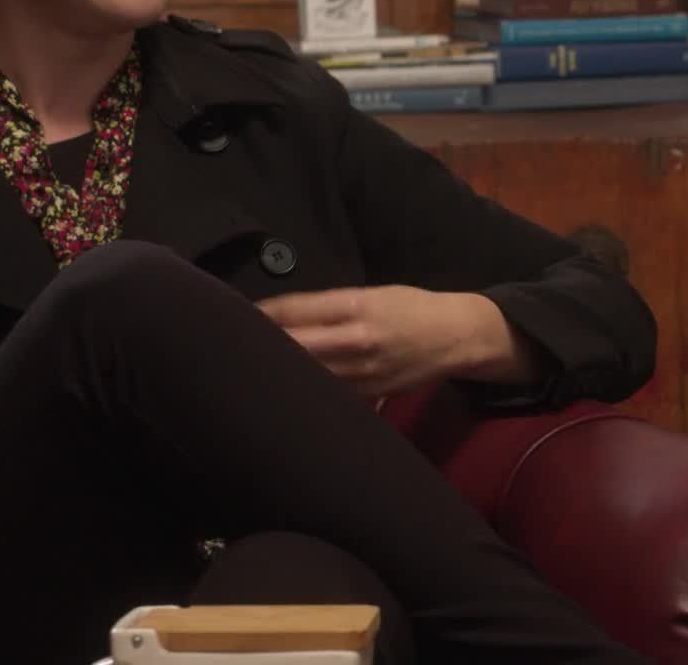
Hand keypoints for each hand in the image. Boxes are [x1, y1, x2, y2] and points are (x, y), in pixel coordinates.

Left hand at [257, 286, 509, 396]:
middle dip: (262, 342)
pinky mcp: (367, 394)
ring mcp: (362, 372)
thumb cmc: (411, 309)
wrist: (456, 338)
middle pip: (294, 345)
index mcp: (358, 306)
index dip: (262, 312)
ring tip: (248, 368)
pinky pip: (325, 392)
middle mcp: (357, 340)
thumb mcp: (374, 294)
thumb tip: (281, 316)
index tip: (235, 312)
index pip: (296, 310)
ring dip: (277, 370)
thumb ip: (330, 306)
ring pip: (306, 373)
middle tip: (230, 342)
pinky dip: (303, 388)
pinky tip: (284, 388)